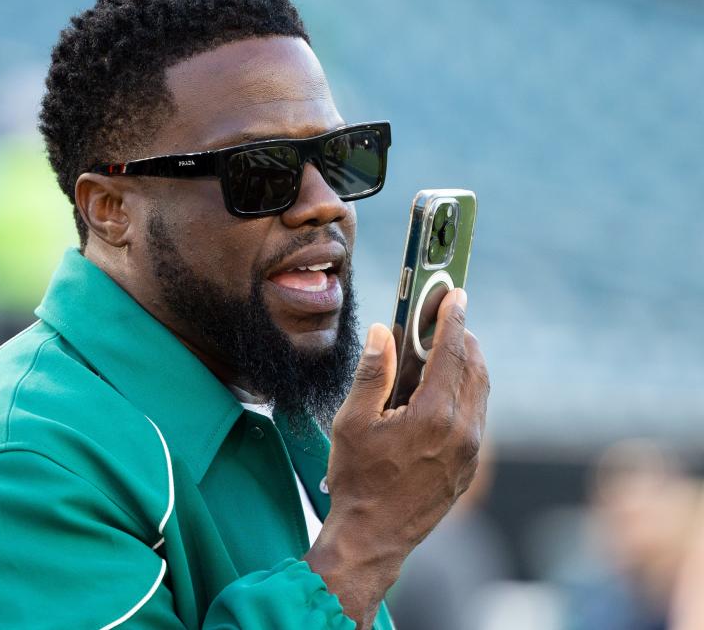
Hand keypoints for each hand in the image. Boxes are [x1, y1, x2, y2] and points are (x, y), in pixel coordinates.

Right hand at [304, 288, 488, 627]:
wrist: (373, 538)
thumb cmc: (357, 480)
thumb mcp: (352, 422)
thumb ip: (372, 373)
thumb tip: (384, 333)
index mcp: (434, 415)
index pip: (451, 352)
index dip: (452, 319)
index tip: (455, 295)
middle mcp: (462, 431)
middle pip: (474, 368)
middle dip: (463, 338)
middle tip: (447, 318)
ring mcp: (470, 452)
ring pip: (480, 392)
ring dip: (467, 364)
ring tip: (446, 348)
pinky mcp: (469, 467)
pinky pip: (477, 416)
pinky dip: (467, 392)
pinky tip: (444, 389)